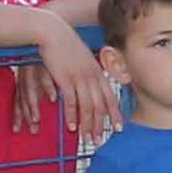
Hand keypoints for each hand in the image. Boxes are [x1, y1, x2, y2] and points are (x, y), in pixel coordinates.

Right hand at [29, 23, 119, 142]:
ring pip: (87, 106)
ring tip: (87, 138)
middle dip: (101, 125)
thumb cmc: (66, 45)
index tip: (119, 128)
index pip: (110, 96)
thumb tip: (94, 80)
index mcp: (97, 71)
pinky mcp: (65, 79)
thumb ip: (90, 70)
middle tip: (100, 140)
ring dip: (88, 125)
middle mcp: (91, 76)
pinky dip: (72, 116)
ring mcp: (79, 78)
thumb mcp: (83, 57)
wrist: (52, 32)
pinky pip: (71, 102)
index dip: (115, 114)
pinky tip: (71, 127)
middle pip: (100, 105)